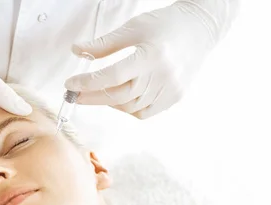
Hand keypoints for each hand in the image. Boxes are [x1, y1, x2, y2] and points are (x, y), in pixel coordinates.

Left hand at [65, 1, 235, 118]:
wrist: (200, 29)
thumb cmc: (165, 24)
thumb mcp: (133, 28)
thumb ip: (104, 44)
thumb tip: (76, 51)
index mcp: (151, 55)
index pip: (113, 76)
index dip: (88, 83)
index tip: (70, 84)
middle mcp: (162, 76)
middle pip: (120, 96)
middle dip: (93, 97)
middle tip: (75, 95)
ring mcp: (171, 89)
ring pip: (131, 107)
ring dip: (110, 103)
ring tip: (98, 92)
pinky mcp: (175, 97)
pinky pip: (145, 112)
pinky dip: (128, 109)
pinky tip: (120, 98)